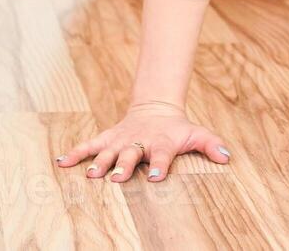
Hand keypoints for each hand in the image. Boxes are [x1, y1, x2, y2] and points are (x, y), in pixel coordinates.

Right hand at [53, 101, 231, 181]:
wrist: (156, 109)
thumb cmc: (177, 129)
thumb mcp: (195, 133)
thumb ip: (210, 144)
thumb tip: (227, 156)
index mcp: (161, 142)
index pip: (162, 154)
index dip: (160, 165)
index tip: (156, 176)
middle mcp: (139, 142)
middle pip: (131, 154)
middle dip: (124, 166)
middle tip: (118, 178)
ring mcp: (121, 140)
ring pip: (108, 151)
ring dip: (100, 162)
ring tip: (90, 175)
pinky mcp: (108, 138)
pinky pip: (90, 145)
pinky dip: (76, 152)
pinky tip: (61, 161)